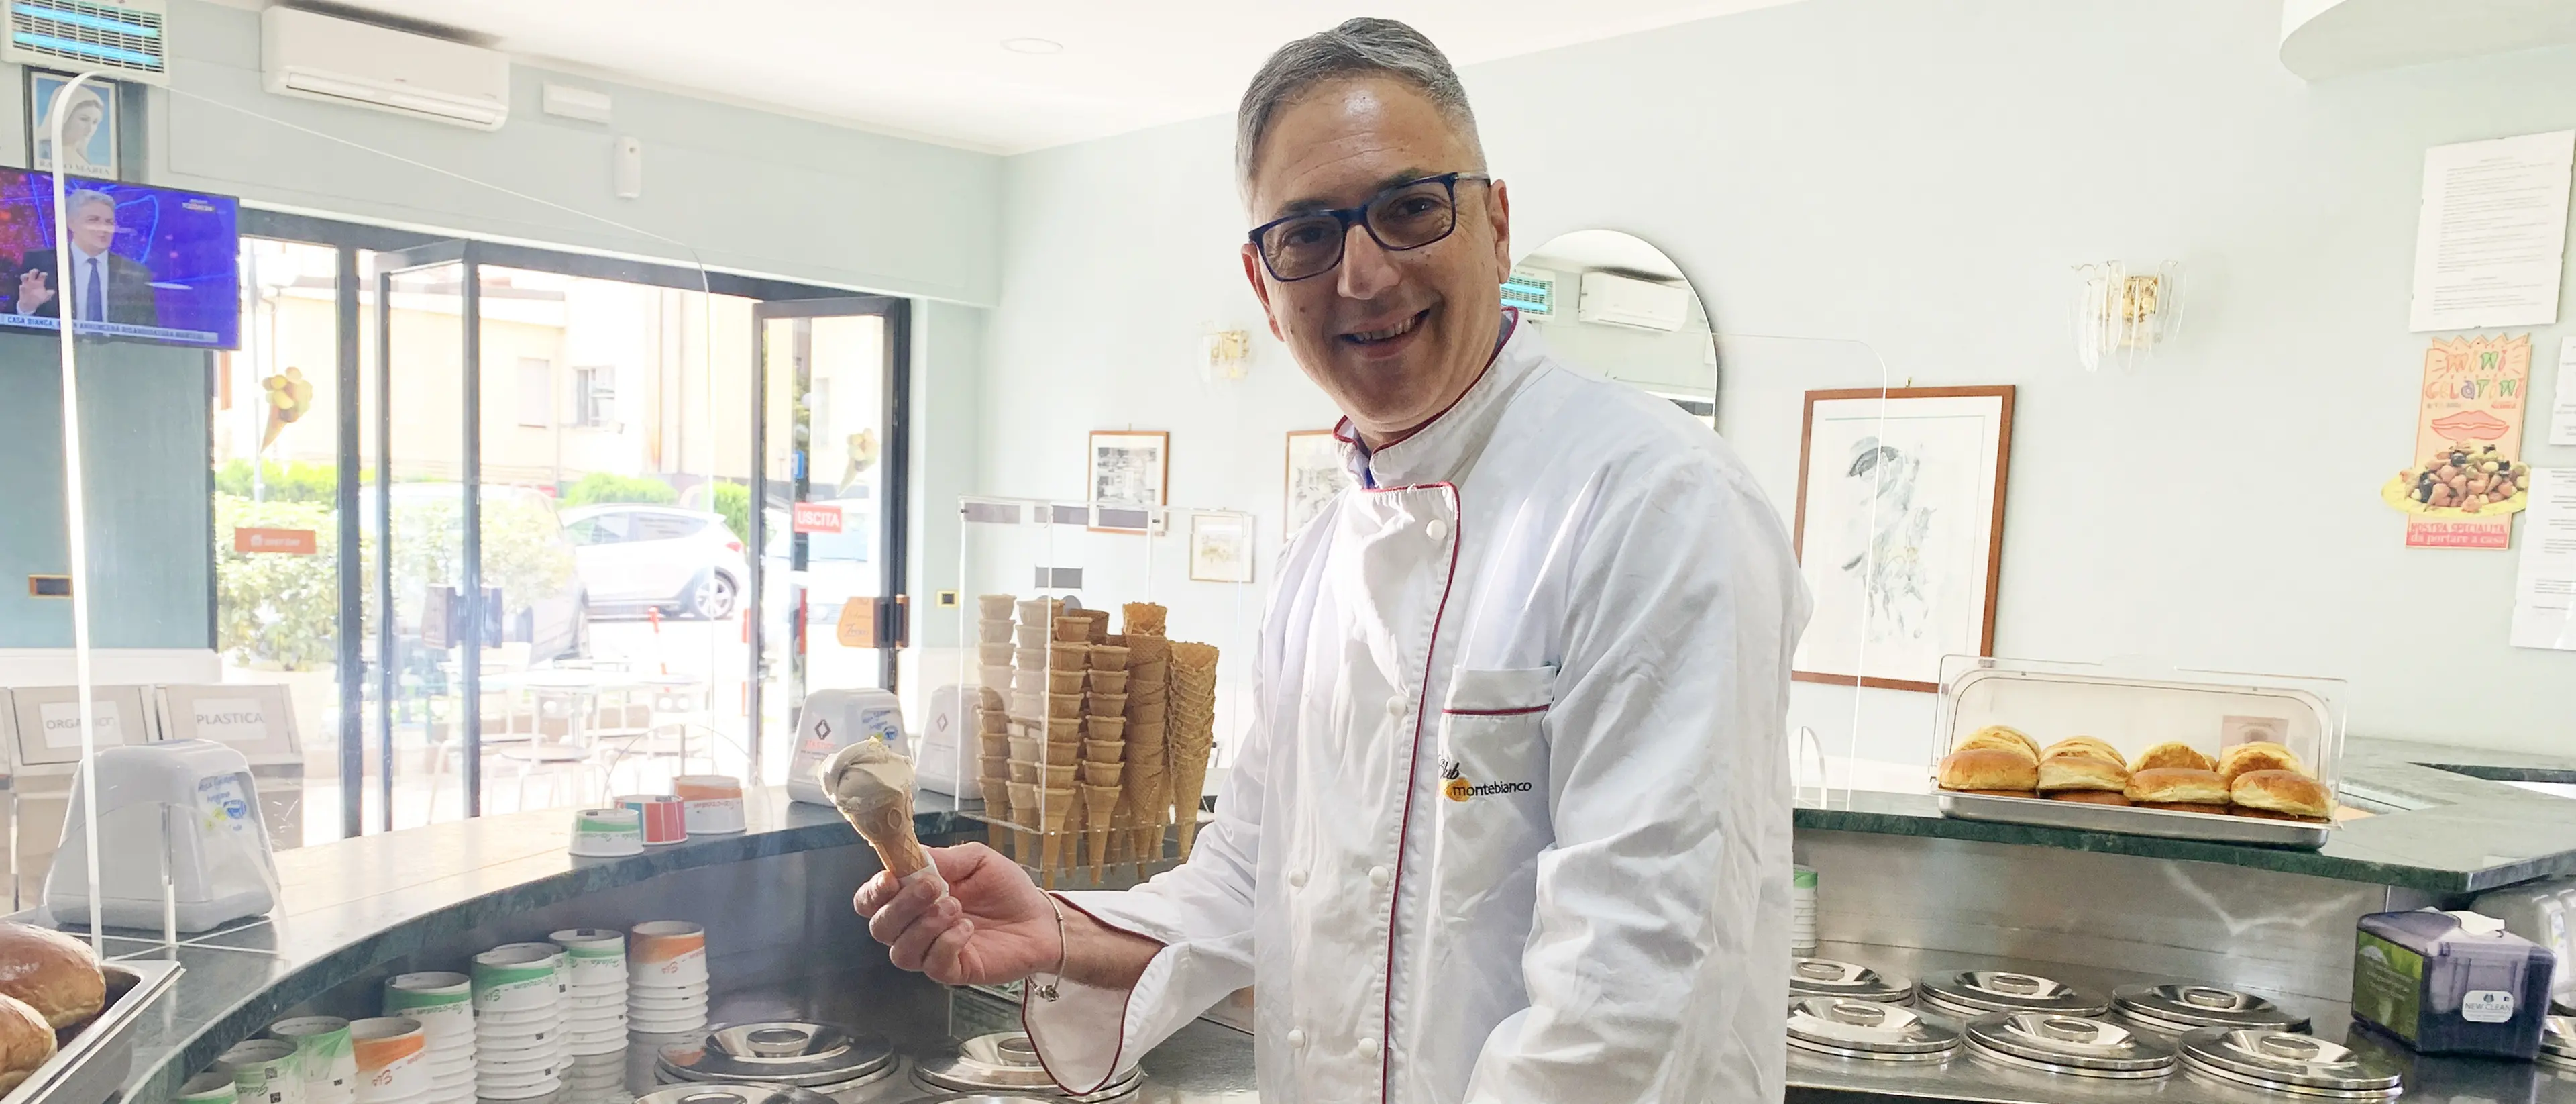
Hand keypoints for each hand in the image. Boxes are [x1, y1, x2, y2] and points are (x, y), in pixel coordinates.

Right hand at [17, 270, 50, 314]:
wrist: (30, 303)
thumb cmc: (38, 298)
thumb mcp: (45, 297)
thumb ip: (49, 294)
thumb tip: (53, 291)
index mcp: (40, 282)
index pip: (41, 276)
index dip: (43, 274)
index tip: (44, 274)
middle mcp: (33, 281)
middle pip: (32, 273)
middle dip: (33, 271)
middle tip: (35, 271)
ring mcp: (27, 283)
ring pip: (25, 276)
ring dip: (25, 275)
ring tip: (27, 277)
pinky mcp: (22, 287)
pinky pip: (21, 285)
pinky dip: (22, 285)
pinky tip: (23, 286)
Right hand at [854, 843, 1057, 985]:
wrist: (1040, 918)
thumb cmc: (1006, 888)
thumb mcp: (976, 860)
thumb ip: (944, 858)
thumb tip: (912, 855)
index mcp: (913, 897)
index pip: (871, 902)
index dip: (872, 893)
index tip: (891, 879)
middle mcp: (915, 927)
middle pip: (880, 928)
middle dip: (902, 906)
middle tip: (934, 887)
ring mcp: (932, 952)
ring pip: (901, 952)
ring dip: (924, 926)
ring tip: (956, 907)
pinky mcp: (954, 971)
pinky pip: (932, 965)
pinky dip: (946, 944)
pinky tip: (967, 929)